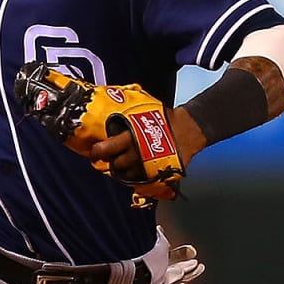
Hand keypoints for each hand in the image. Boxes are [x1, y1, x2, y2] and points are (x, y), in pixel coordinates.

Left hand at [88, 108, 206, 181]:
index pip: (105, 149)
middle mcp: (136, 153)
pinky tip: (135, 169)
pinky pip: (139, 180)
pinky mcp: (156, 174)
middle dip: (110, 162)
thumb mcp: (143, 110)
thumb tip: (111, 103)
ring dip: (122, 170)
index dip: (97, 151)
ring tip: (123, 163)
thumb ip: (127, 113)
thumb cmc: (165, 118)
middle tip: (108, 158)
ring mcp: (146, 166)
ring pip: (126, 175)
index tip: (95, 151)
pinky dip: (135, 176)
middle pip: (115, 165)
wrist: (188, 130)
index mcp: (131, 136)